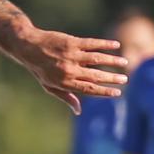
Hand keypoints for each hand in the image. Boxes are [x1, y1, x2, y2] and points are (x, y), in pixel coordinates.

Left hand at [14, 29, 128, 112]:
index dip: (104, 92)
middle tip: (125, 79)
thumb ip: (66, 97)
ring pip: (97, 59)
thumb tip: (78, 111)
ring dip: (112, 61)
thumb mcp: (49, 86)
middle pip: (96, 76)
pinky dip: (105, 44)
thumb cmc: (40, 69)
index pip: (88, 90)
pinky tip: (116, 45)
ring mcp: (71, 55)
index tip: (118, 93)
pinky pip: (92, 43)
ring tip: (124, 63)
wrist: (28, 47)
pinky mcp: (72, 42)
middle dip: (112, 79)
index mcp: (64, 83)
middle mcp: (69, 70)